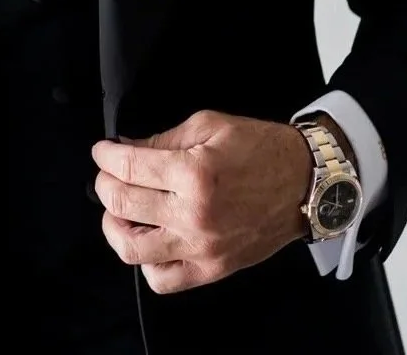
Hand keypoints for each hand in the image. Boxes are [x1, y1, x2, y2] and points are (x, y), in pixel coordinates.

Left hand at [90, 109, 312, 294]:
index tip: (102, 150)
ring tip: (119, 209)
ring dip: (114, 226)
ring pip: (132, 250)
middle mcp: (193, 215)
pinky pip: (162, 280)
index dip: (105, 155)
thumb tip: (126, 148)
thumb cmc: (261, 149)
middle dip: (104, 183)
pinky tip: (149, 238)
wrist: (304, 183)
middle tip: (108, 172)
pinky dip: (145, 263)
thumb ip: (162, 139)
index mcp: (193, 173)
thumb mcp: (208, 125)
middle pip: (121, 205)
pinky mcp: (212, 269)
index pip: (127, 167)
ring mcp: (202, 248)